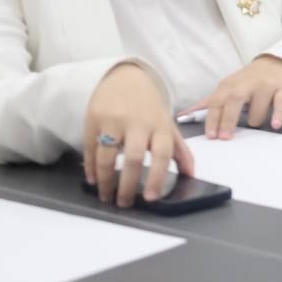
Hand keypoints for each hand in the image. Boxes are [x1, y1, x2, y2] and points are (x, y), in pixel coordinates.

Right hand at [83, 62, 193, 206]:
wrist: (127, 77)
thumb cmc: (149, 108)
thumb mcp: (167, 125)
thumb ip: (179, 150)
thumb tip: (191, 175)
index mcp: (160, 125)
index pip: (163, 153)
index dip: (158, 176)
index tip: (151, 198)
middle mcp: (138, 122)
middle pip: (134, 158)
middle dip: (128, 185)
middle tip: (124, 203)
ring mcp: (114, 120)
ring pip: (107, 156)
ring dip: (106, 181)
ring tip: (107, 196)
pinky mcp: (93, 119)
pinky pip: (90, 149)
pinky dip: (90, 168)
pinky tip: (93, 180)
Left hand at [185, 55, 281, 140]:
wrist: (277, 64)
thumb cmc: (249, 80)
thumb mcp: (227, 88)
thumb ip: (207, 103)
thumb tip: (181, 115)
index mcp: (229, 85)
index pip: (217, 102)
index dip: (212, 119)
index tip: (211, 136)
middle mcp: (246, 84)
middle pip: (234, 101)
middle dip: (228, 120)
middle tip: (225, 137)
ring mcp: (265, 85)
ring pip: (258, 108)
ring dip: (256, 120)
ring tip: (256, 120)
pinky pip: (280, 103)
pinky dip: (278, 114)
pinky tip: (275, 124)